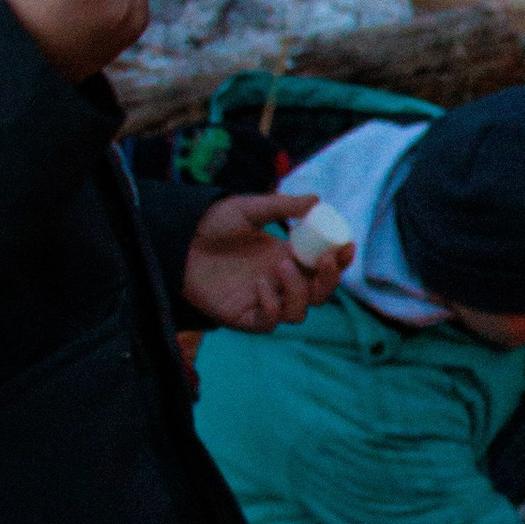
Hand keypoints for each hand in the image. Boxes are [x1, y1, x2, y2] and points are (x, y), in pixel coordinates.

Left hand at [181, 186, 348, 331]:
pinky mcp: (243, 317)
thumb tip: (316, 200)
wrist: (178, 241)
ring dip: (297, 290)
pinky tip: (259, 286)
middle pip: (318, 294)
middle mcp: (279, 283)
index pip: (323, 267)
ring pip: (298, 312)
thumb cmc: (211, 225)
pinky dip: (271, 308)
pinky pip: (268, 323)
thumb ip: (281, 206)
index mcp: (287, 258)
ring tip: (280, 264)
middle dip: (328, 280)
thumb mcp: (248, 209)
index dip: (339, 261)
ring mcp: (263, 301)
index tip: (346, 245)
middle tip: (322, 259)